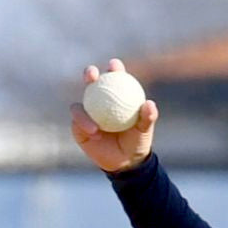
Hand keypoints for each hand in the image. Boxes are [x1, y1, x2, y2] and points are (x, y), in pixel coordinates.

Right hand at [69, 59, 157, 173]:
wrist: (125, 161)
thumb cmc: (137, 141)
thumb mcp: (144, 130)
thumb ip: (147, 117)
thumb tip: (149, 104)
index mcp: (115, 96)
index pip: (114, 78)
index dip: (113, 68)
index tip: (115, 66)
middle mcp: (98, 101)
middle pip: (91, 83)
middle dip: (89, 73)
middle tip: (93, 74)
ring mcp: (86, 112)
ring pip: (81, 102)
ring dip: (85, 106)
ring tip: (95, 121)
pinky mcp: (78, 125)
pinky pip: (78, 121)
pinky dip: (85, 124)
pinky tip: (94, 131)